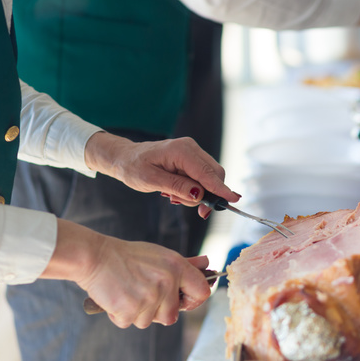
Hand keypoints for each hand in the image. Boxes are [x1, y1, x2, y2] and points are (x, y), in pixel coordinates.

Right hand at [42, 220, 212, 328]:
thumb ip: (184, 264)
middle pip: (172, 316)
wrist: (95, 257)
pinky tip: (116, 297)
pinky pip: (129, 323)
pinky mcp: (129, 310)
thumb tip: (207, 265)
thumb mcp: (160, 255)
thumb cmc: (128, 256)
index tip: (183, 300)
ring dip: (137, 313)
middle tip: (143, 293)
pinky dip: (120, 315)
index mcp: (177, 267)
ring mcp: (148, 298)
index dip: (193, 300)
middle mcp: (166, 282)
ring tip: (128, 292)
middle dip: (158, 310)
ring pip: (149, 322)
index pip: (202, 292)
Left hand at [83, 133, 238, 218]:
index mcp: (181, 151)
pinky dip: (194, 190)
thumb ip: (177, 186)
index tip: (234, 200)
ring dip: (197, 194)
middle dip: (208, 195)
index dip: (221, 188)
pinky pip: (202, 178)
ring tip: (173, 197)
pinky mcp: (192, 160)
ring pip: (210, 179)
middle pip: (214, 175)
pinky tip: (176, 193)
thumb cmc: (133, 167)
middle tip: (197, 212)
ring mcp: (193, 153)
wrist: (125, 158)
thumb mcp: (150, 180)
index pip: (207, 173)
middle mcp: (191, 148)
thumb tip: (199, 194)